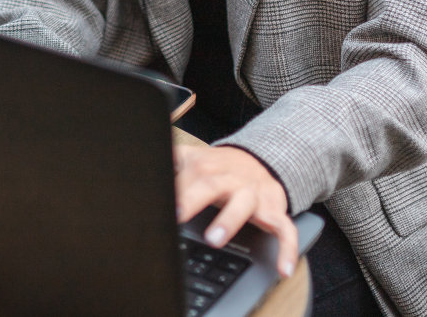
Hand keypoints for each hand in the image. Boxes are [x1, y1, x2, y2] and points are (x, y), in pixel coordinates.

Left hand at [175, 144, 297, 278]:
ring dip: (229, 220)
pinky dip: (286, 249)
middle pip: (211, 184)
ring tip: (214, 239)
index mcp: (208, 167)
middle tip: (177, 214)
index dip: (175, 187)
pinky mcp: (275, 211)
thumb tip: (140, 156)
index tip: (162, 203)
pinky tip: (282, 269)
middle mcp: (231, 179)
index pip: (188, 174)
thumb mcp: (194, 159)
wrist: (263, 161)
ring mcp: (254, 195)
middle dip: (194, 198)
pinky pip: (285, 230)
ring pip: (245, 204)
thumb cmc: (221, 169)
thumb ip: (171, 159)